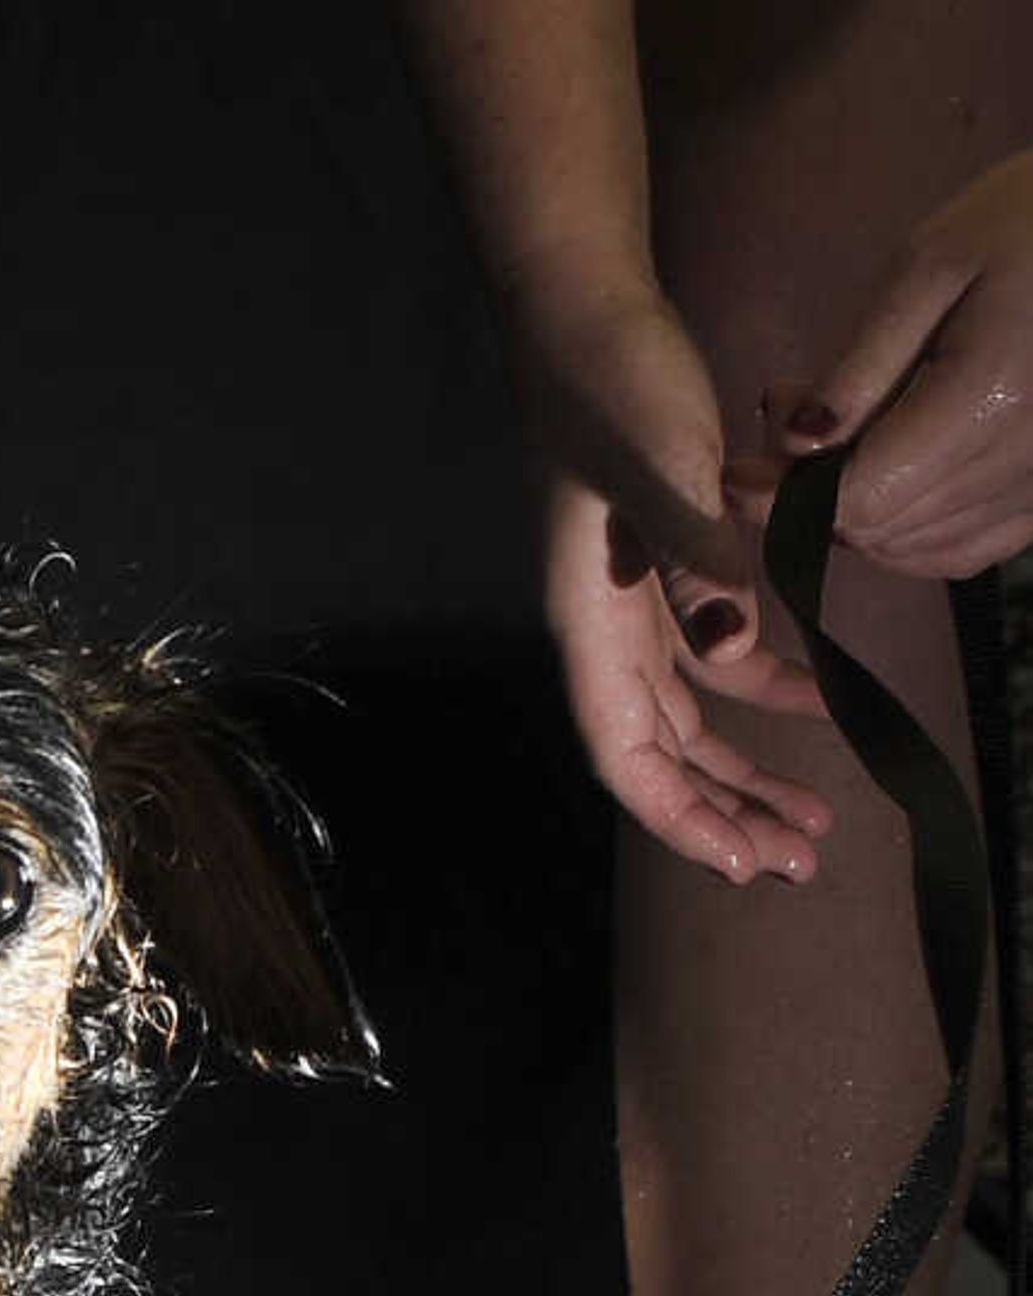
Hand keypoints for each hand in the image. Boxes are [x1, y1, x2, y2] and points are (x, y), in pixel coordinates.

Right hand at [517, 280, 830, 880]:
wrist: (589, 321)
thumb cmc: (614, 392)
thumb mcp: (660, 466)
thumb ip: (695, 555)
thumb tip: (725, 647)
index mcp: (593, 623)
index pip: (629, 754)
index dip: (681, 818)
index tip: (743, 865)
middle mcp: (607, 631)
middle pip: (661, 755)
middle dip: (723, 814)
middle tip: (798, 860)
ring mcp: (635, 603)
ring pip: (690, 717)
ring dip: (745, 767)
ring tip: (811, 813)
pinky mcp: (667, 566)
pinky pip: (714, 654)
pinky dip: (762, 684)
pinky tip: (815, 697)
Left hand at [756, 150, 1032, 581]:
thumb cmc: (1029, 221)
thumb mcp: (931, 264)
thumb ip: (860, 364)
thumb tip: (795, 447)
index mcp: (991, 398)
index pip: (860, 499)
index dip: (782, 499)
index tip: (738, 471)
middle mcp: (1028, 459)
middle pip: (880, 528)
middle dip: (810, 495)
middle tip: (792, 421)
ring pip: (914, 548)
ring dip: (855, 514)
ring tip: (842, 431)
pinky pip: (963, 549)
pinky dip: (909, 531)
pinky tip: (891, 470)